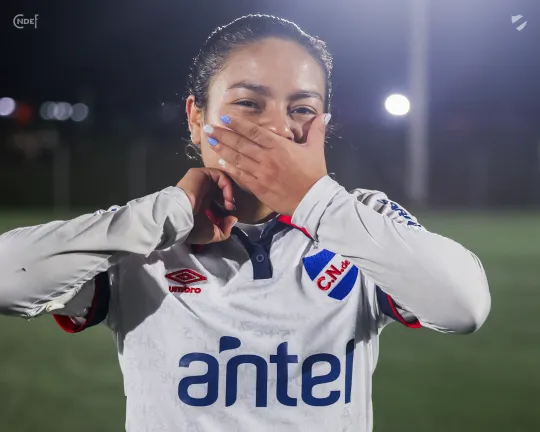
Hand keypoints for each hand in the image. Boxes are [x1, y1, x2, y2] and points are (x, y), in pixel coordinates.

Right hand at [176, 168, 236, 243]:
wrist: (180, 218)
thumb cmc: (193, 227)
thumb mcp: (212, 234)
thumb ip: (225, 230)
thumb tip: (233, 219)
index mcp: (201, 203)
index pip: (216, 199)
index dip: (226, 205)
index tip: (229, 215)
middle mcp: (200, 190)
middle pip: (219, 188)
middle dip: (228, 197)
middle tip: (231, 207)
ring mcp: (200, 181)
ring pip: (220, 180)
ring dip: (229, 192)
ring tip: (229, 204)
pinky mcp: (200, 173)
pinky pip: (218, 175)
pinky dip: (227, 185)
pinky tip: (227, 197)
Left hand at [203, 113, 329, 214]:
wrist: (313, 200)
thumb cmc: (314, 174)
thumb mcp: (316, 149)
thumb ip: (316, 131)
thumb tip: (324, 115)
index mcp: (279, 146)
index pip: (254, 132)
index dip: (238, 124)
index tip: (225, 117)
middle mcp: (267, 158)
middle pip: (240, 143)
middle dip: (223, 134)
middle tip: (209, 127)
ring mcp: (261, 173)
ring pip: (237, 159)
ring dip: (222, 149)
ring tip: (210, 141)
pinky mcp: (258, 187)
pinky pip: (240, 176)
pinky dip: (229, 168)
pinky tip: (220, 162)